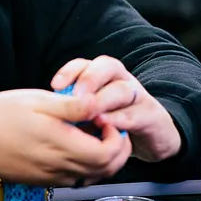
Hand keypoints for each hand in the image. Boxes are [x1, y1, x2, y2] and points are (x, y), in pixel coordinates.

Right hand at [0, 89, 131, 185]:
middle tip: (109, 130)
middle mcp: (58, 167)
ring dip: (102, 160)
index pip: (108, 154)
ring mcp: (50, 177)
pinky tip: (73, 148)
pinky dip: (84, 167)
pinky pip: (73, 179)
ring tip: (92, 137)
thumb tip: (97, 104)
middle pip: (105, 170)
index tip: (106, 120)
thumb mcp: (37, 100)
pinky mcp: (41, 181)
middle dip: (116, 151)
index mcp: (60, 145)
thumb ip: (71, 106)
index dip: (116, 138)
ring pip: (91, 177)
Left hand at [52, 56, 181, 162]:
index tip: (55, 86)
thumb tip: (47, 111)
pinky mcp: (152, 116)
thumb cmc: (112, 122)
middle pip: (107, 68)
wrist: (153, 136)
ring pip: (122, 89)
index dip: (70, 72)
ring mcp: (139, 96)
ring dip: (103, 100)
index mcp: (103, 76)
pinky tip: (106, 125)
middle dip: (88, 81)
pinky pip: (137, 113)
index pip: (85, 64)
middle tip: (74, 98)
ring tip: (88, 113)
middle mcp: (122, 80)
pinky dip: (120, 119)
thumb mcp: (88, 114)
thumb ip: (73, 108)